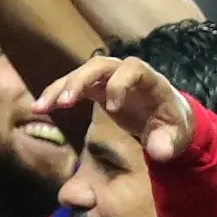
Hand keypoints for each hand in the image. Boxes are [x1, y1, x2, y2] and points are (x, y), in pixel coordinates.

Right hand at [34, 55, 192, 162]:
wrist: (167, 118)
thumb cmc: (172, 126)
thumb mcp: (176, 136)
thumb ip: (168, 143)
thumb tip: (159, 152)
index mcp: (150, 81)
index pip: (134, 69)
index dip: (120, 83)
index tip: (111, 107)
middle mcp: (127, 73)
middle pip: (100, 65)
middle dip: (81, 81)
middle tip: (65, 103)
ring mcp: (110, 78)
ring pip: (82, 73)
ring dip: (61, 87)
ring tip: (41, 107)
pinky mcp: (97, 87)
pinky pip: (74, 85)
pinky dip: (56, 94)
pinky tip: (39, 108)